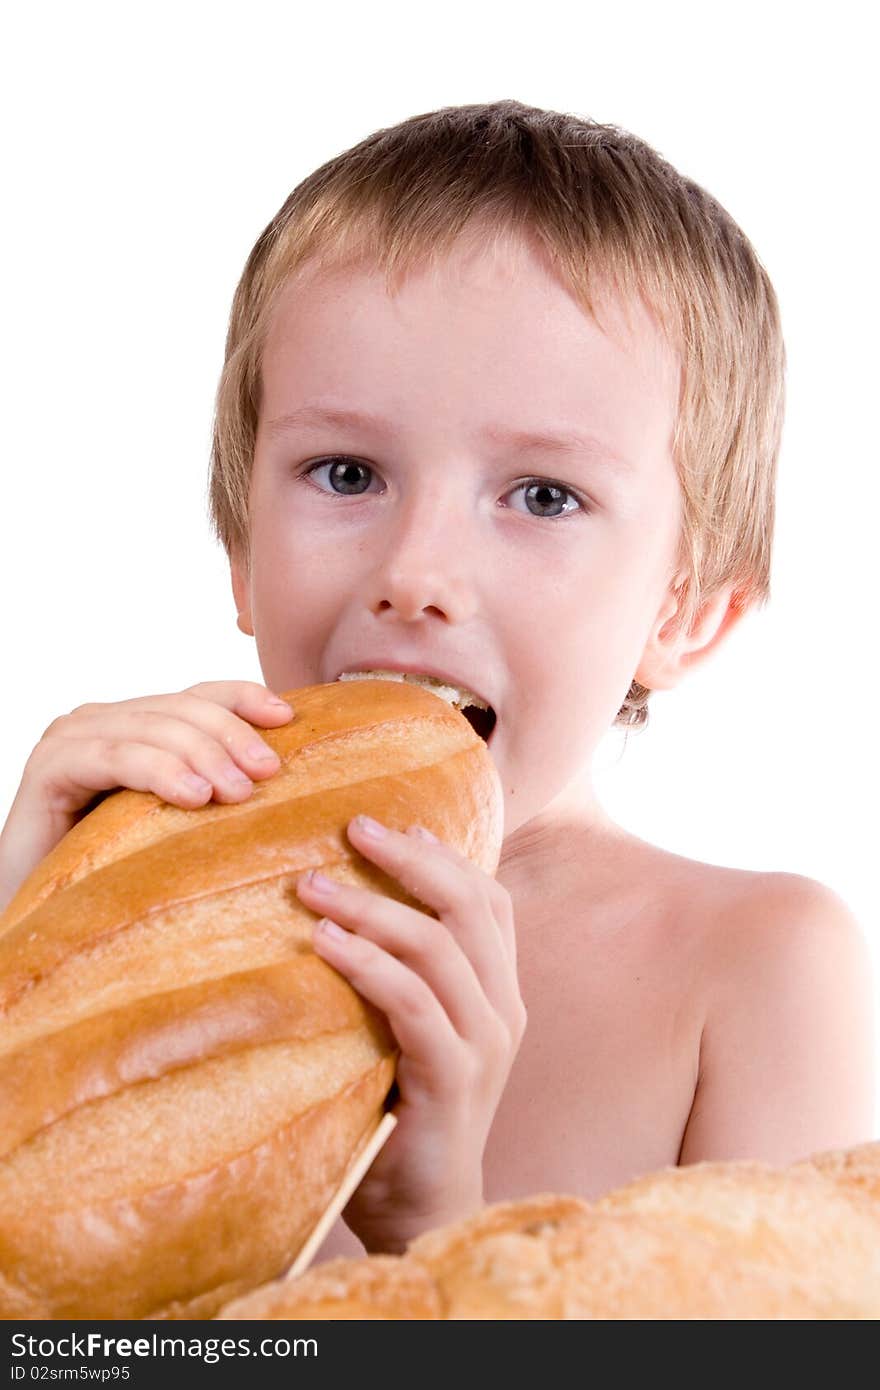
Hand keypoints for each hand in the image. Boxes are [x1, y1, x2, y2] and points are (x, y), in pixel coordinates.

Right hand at [0, 681, 294, 912]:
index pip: (198, 695)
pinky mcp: (49, 767)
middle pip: (181, 708)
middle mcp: (103, 721)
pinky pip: (114, 759)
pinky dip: (158, 772)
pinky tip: (193, 796)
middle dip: (231, 735)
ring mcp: (72, 738)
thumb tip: (278, 779)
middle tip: (269, 771)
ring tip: (238, 791)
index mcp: (135, 725)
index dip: (243, 698)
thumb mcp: (174, 823)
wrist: (40, 914)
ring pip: (152, 729)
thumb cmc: (114, 874)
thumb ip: (210, 789)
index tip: (287, 717)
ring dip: (202, 756)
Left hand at [295, 814, 526, 1253]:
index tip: (391, 822)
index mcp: (500, 991)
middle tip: (351, 828)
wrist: (419, 1207)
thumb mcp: (409, 1028)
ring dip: (372, 906)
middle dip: (410, 859)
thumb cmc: (399, 1108)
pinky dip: (367, 964)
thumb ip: (404, 972)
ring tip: (314, 886)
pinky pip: (412, 1003)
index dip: (444, 855)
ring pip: (437, 947)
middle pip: (468, 907)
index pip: (488, 900)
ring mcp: (485, 1044)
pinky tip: (324, 943)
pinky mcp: (453, 1079)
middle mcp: (504, 1009)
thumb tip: (350, 899)